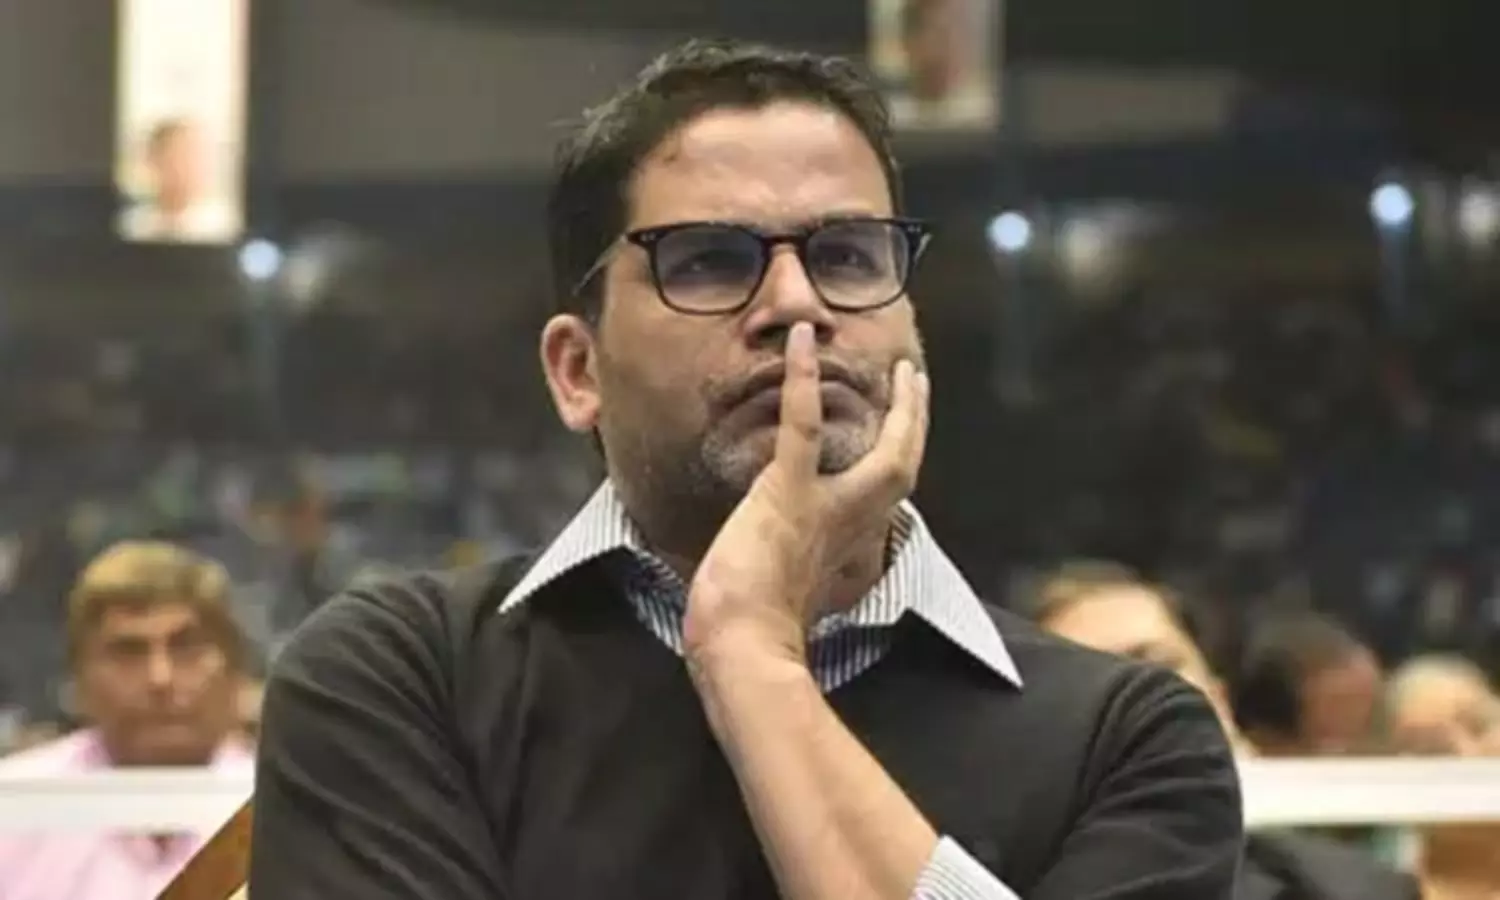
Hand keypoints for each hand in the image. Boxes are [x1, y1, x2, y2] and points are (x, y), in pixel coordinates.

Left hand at [683, 322, 929, 666]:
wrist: (740, 649)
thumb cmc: (749, 639)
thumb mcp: (781, 604)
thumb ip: (793, 584)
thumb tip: (781, 587)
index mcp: (846, 552)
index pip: (883, 500)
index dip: (895, 464)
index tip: (900, 440)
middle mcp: (849, 528)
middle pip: (904, 469)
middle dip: (916, 425)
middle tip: (916, 383)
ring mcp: (823, 506)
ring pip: (883, 451)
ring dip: (899, 407)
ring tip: (900, 369)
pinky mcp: (788, 490)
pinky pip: (804, 425)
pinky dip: (801, 380)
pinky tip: (799, 341)